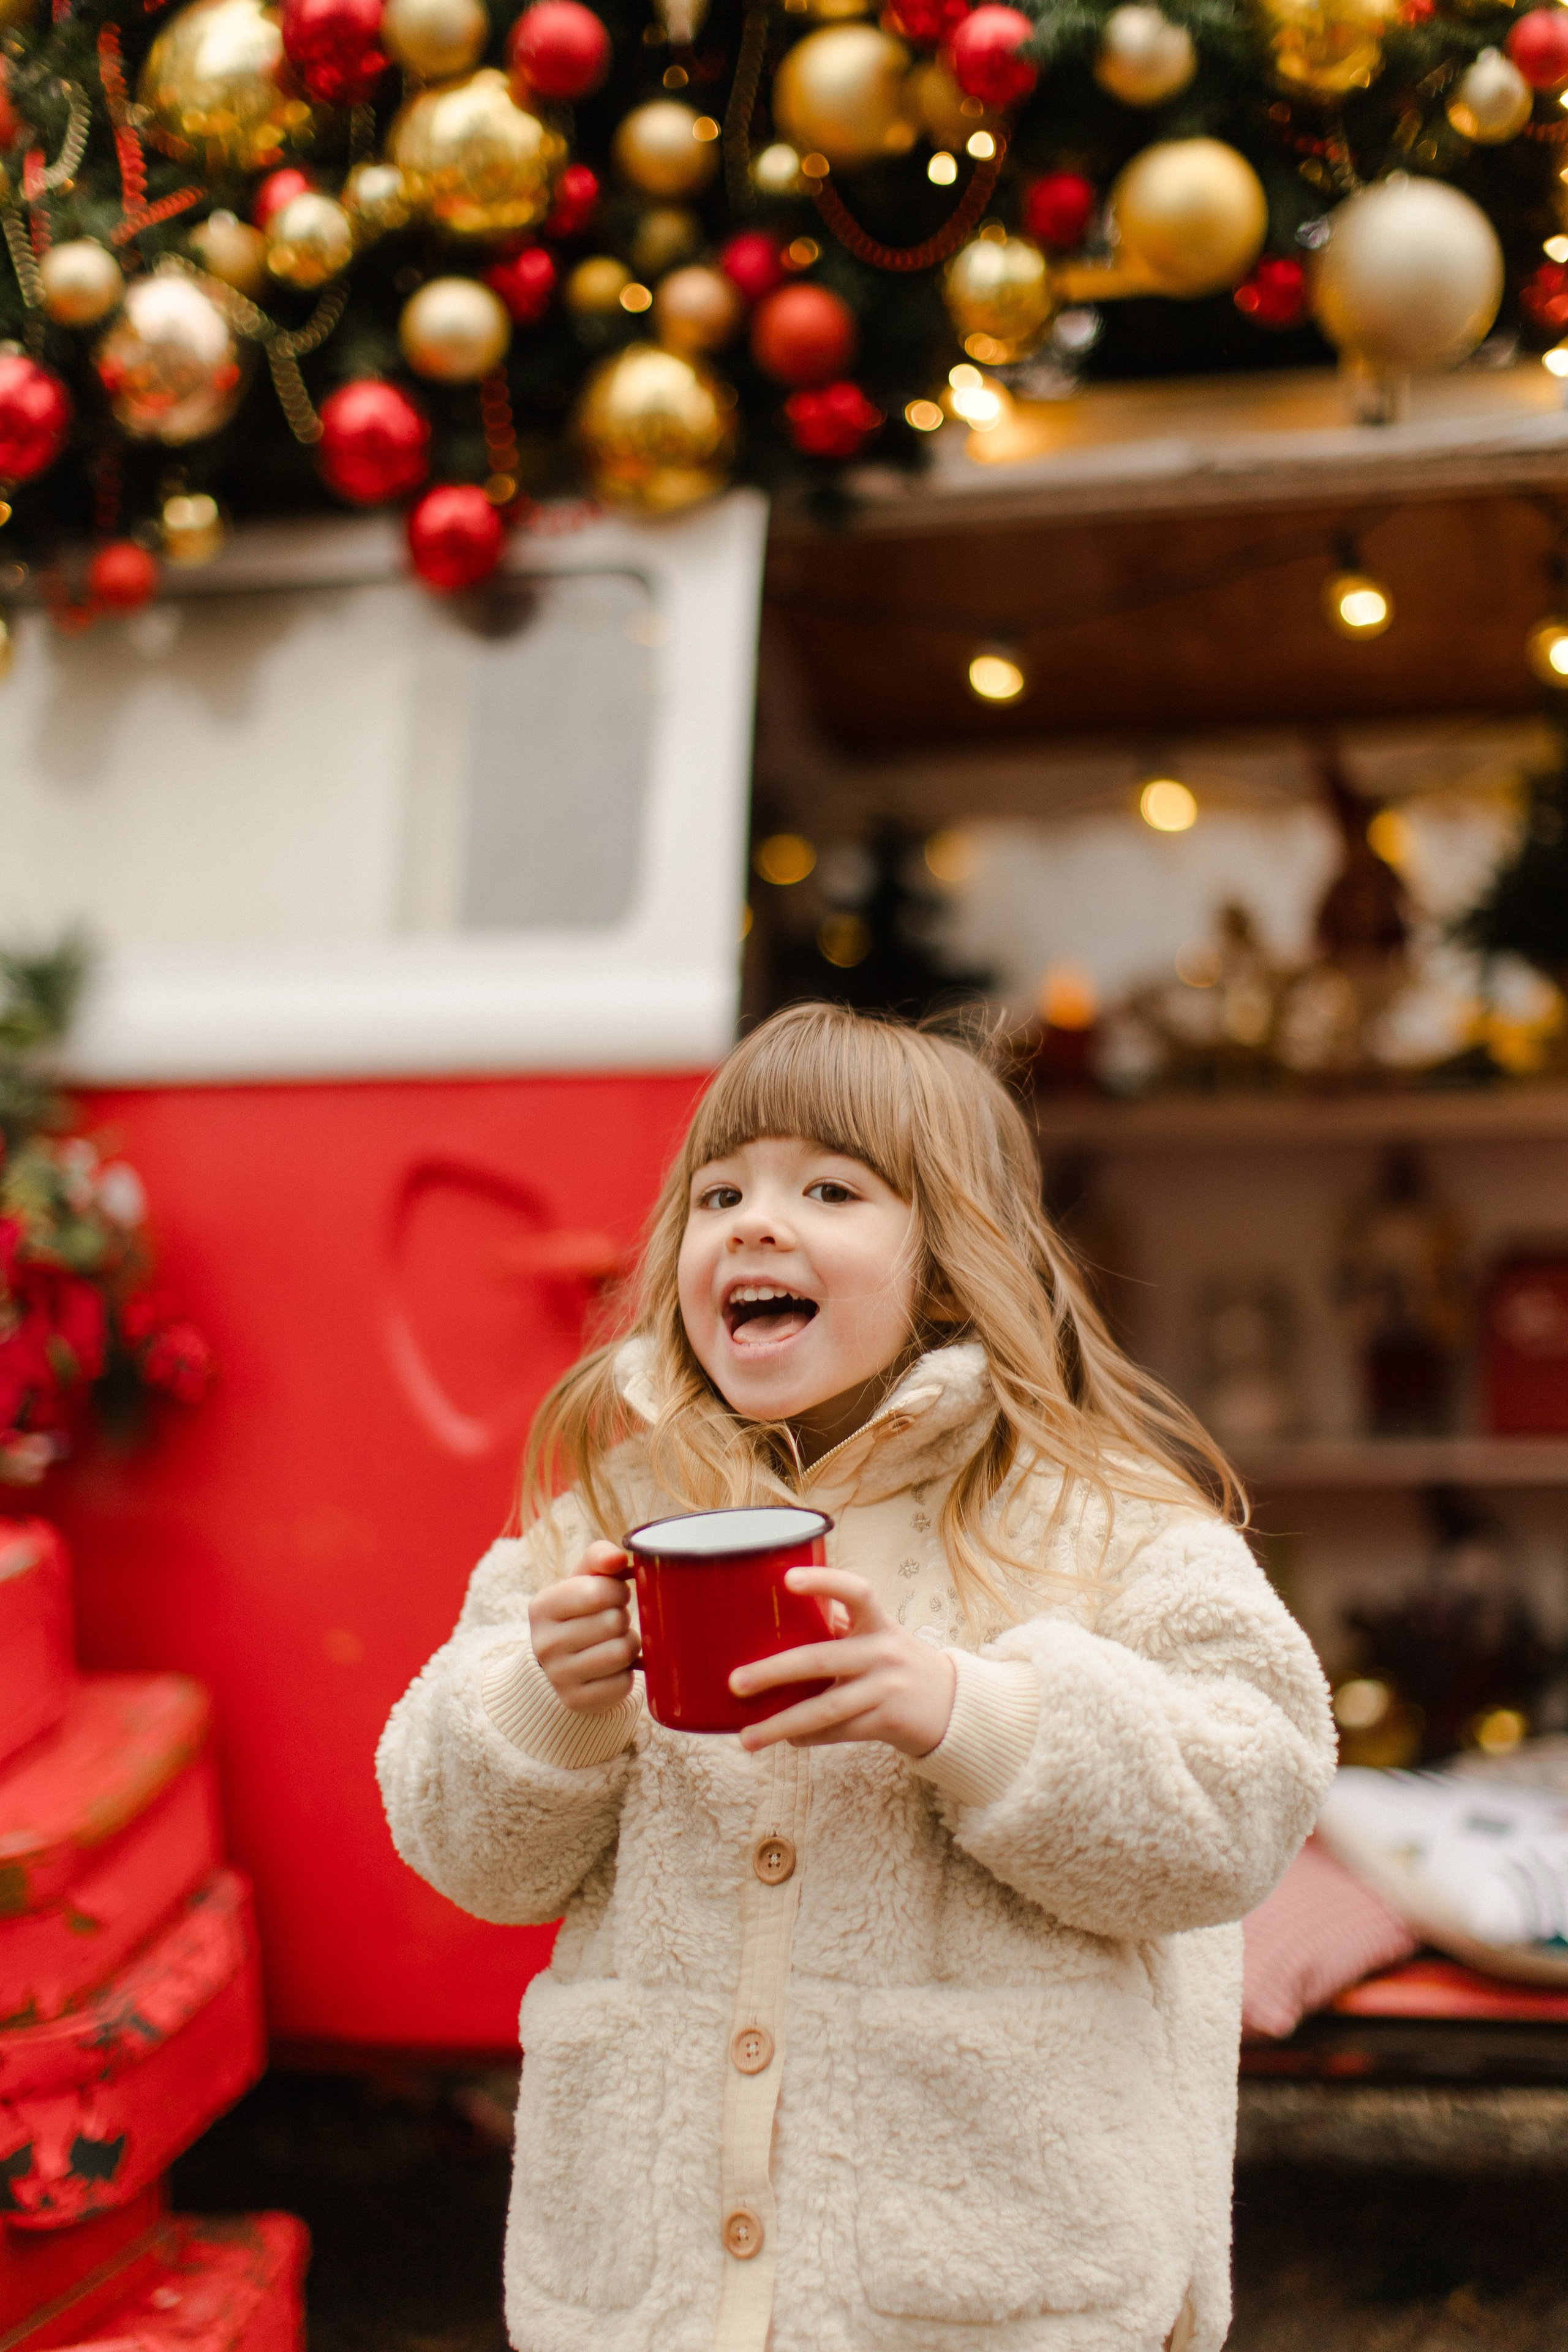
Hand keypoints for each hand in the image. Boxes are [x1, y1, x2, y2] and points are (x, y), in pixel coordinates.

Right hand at [528, 1543, 640, 1713]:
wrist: (557, 1663)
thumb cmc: (580, 1611)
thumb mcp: (583, 1579)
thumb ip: (600, 1558)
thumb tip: (620, 1558)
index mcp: (542, 1606)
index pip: (599, 1591)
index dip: (619, 1590)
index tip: (615, 1595)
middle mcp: (544, 1643)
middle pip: (614, 1622)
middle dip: (623, 1618)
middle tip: (613, 1621)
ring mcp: (558, 1676)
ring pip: (622, 1652)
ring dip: (629, 1645)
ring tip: (616, 1641)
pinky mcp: (576, 1701)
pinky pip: (623, 1683)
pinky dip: (627, 1673)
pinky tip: (613, 1668)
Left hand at [730, 1568, 956, 1758]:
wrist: (950, 1704)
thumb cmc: (894, 1663)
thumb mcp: (876, 1635)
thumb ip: (837, 1627)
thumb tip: (768, 1626)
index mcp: (877, 1622)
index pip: (855, 1592)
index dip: (823, 1581)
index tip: (787, 1578)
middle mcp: (883, 1651)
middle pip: (821, 1659)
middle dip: (774, 1671)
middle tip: (735, 1682)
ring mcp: (886, 1688)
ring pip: (825, 1708)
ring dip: (781, 1723)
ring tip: (746, 1737)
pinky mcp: (887, 1720)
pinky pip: (838, 1732)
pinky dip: (807, 1737)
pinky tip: (785, 1739)